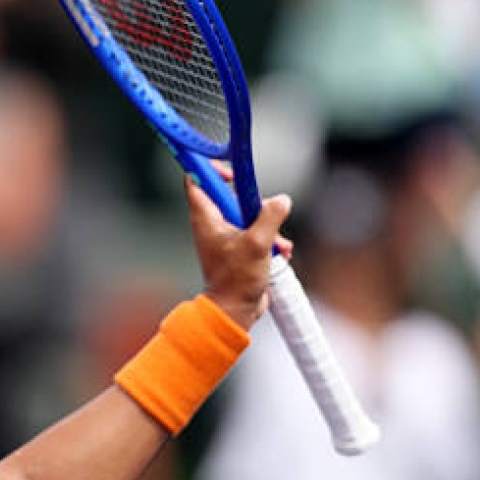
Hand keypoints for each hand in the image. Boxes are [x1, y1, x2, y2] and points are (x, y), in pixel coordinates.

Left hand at [186, 173, 291, 329]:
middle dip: (253, 202)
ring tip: (278, 241)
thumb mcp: (257, 243)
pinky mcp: (238, 248)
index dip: (210, 169)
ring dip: (268, 225)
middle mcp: (212, 224)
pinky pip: (256, 233)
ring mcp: (225, 236)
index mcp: (205, 217)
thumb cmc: (236, 279)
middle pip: (230, 195)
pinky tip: (281, 252)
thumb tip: (282, 200)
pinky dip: (270, 240)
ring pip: (248, 216)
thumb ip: (270, 217)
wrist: (235, 310)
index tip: (231, 172)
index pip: (196, 180)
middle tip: (264, 209)